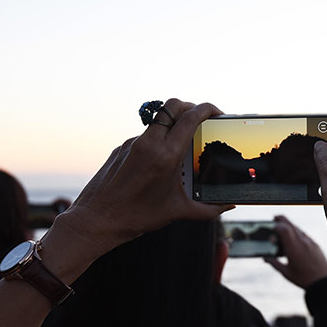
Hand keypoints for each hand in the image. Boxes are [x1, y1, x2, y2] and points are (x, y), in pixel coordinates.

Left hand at [46, 99, 233, 266]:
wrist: (97, 220)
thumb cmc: (137, 217)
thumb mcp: (179, 212)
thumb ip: (209, 209)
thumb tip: (230, 205)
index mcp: (166, 155)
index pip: (190, 117)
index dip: (208, 109)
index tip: (218, 114)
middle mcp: (149, 143)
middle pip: (173, 105)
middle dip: (191, 107)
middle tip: (202, 119)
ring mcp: (132, 143)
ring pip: (158, 120)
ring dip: (174, 123)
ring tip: (182, 143)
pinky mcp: (121, 148)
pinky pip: (144, 136)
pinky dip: (157, 141)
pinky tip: (159, 162)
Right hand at [265, 215, 326, 289]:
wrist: (323, 282)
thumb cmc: (303, 279)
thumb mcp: (286, 273)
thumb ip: (274, 263)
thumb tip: (265, 258)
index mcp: (293, 249)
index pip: (284, 229)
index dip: (276, 225)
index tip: (271, 226)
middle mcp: (302, 242)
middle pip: (291, 225)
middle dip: (282, 219)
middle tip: (275, 217)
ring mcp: (310, 242)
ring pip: (298, 229)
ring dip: (290, 226)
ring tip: (283, 227)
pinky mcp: (315, 244)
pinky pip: (304, 234)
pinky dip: (297, 232)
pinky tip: (293, 237)